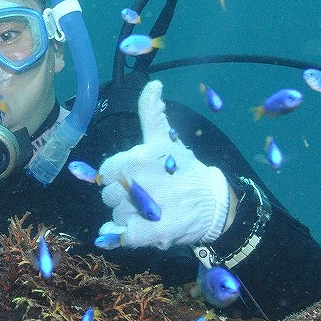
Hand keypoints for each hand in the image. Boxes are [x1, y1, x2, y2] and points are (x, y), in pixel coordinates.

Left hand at [97, 80, 229, 249]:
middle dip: (124, 198)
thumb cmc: (186, 170)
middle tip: (147, 197)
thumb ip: (151, 113)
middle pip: (108, 196)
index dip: (116, 178)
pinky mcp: (148, 233)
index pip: (105, 172)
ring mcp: (141, 208)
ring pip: (115, 217)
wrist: (215, 203)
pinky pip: (122, 236)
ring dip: (130, 217)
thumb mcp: (166, 139)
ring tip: (152, 212)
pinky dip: (127, 235)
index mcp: (136, 158)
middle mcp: (135, 182)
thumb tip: (152, 84)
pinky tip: (142, 229)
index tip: (134, 179)